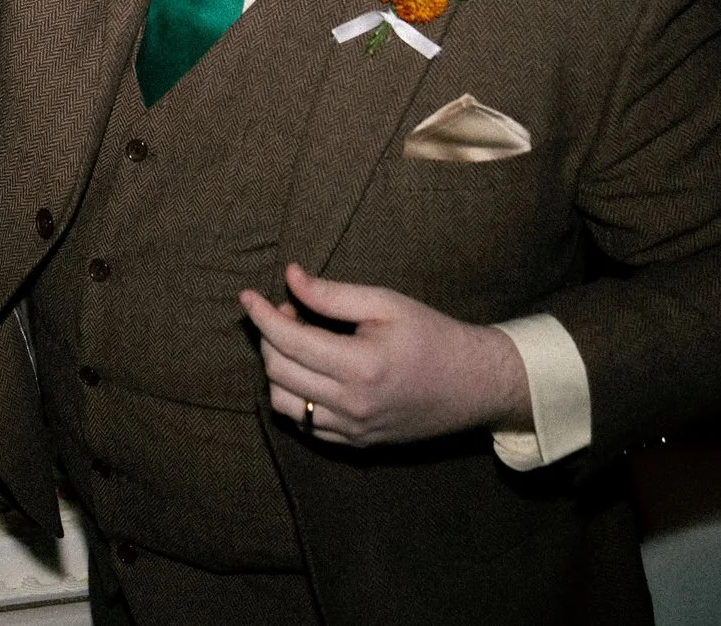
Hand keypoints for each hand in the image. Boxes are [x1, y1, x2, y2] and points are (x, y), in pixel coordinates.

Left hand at [239, 264, 529, 447]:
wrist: (473, 385)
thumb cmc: (432, 336)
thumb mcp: (386, 304)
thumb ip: (333, 294)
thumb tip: (289, 277)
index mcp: (360, 366)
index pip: (288, 341)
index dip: (261, 315)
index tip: (247, 296)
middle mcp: (351, 405)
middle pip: (278, 371)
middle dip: (270, 336)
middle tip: (290, 312)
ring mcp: (352, 430)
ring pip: (283, 403)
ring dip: (277, 369)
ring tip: (300, 342)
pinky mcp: (355, 443)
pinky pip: (304, 423)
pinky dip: (295, 395)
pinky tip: (311, 370)